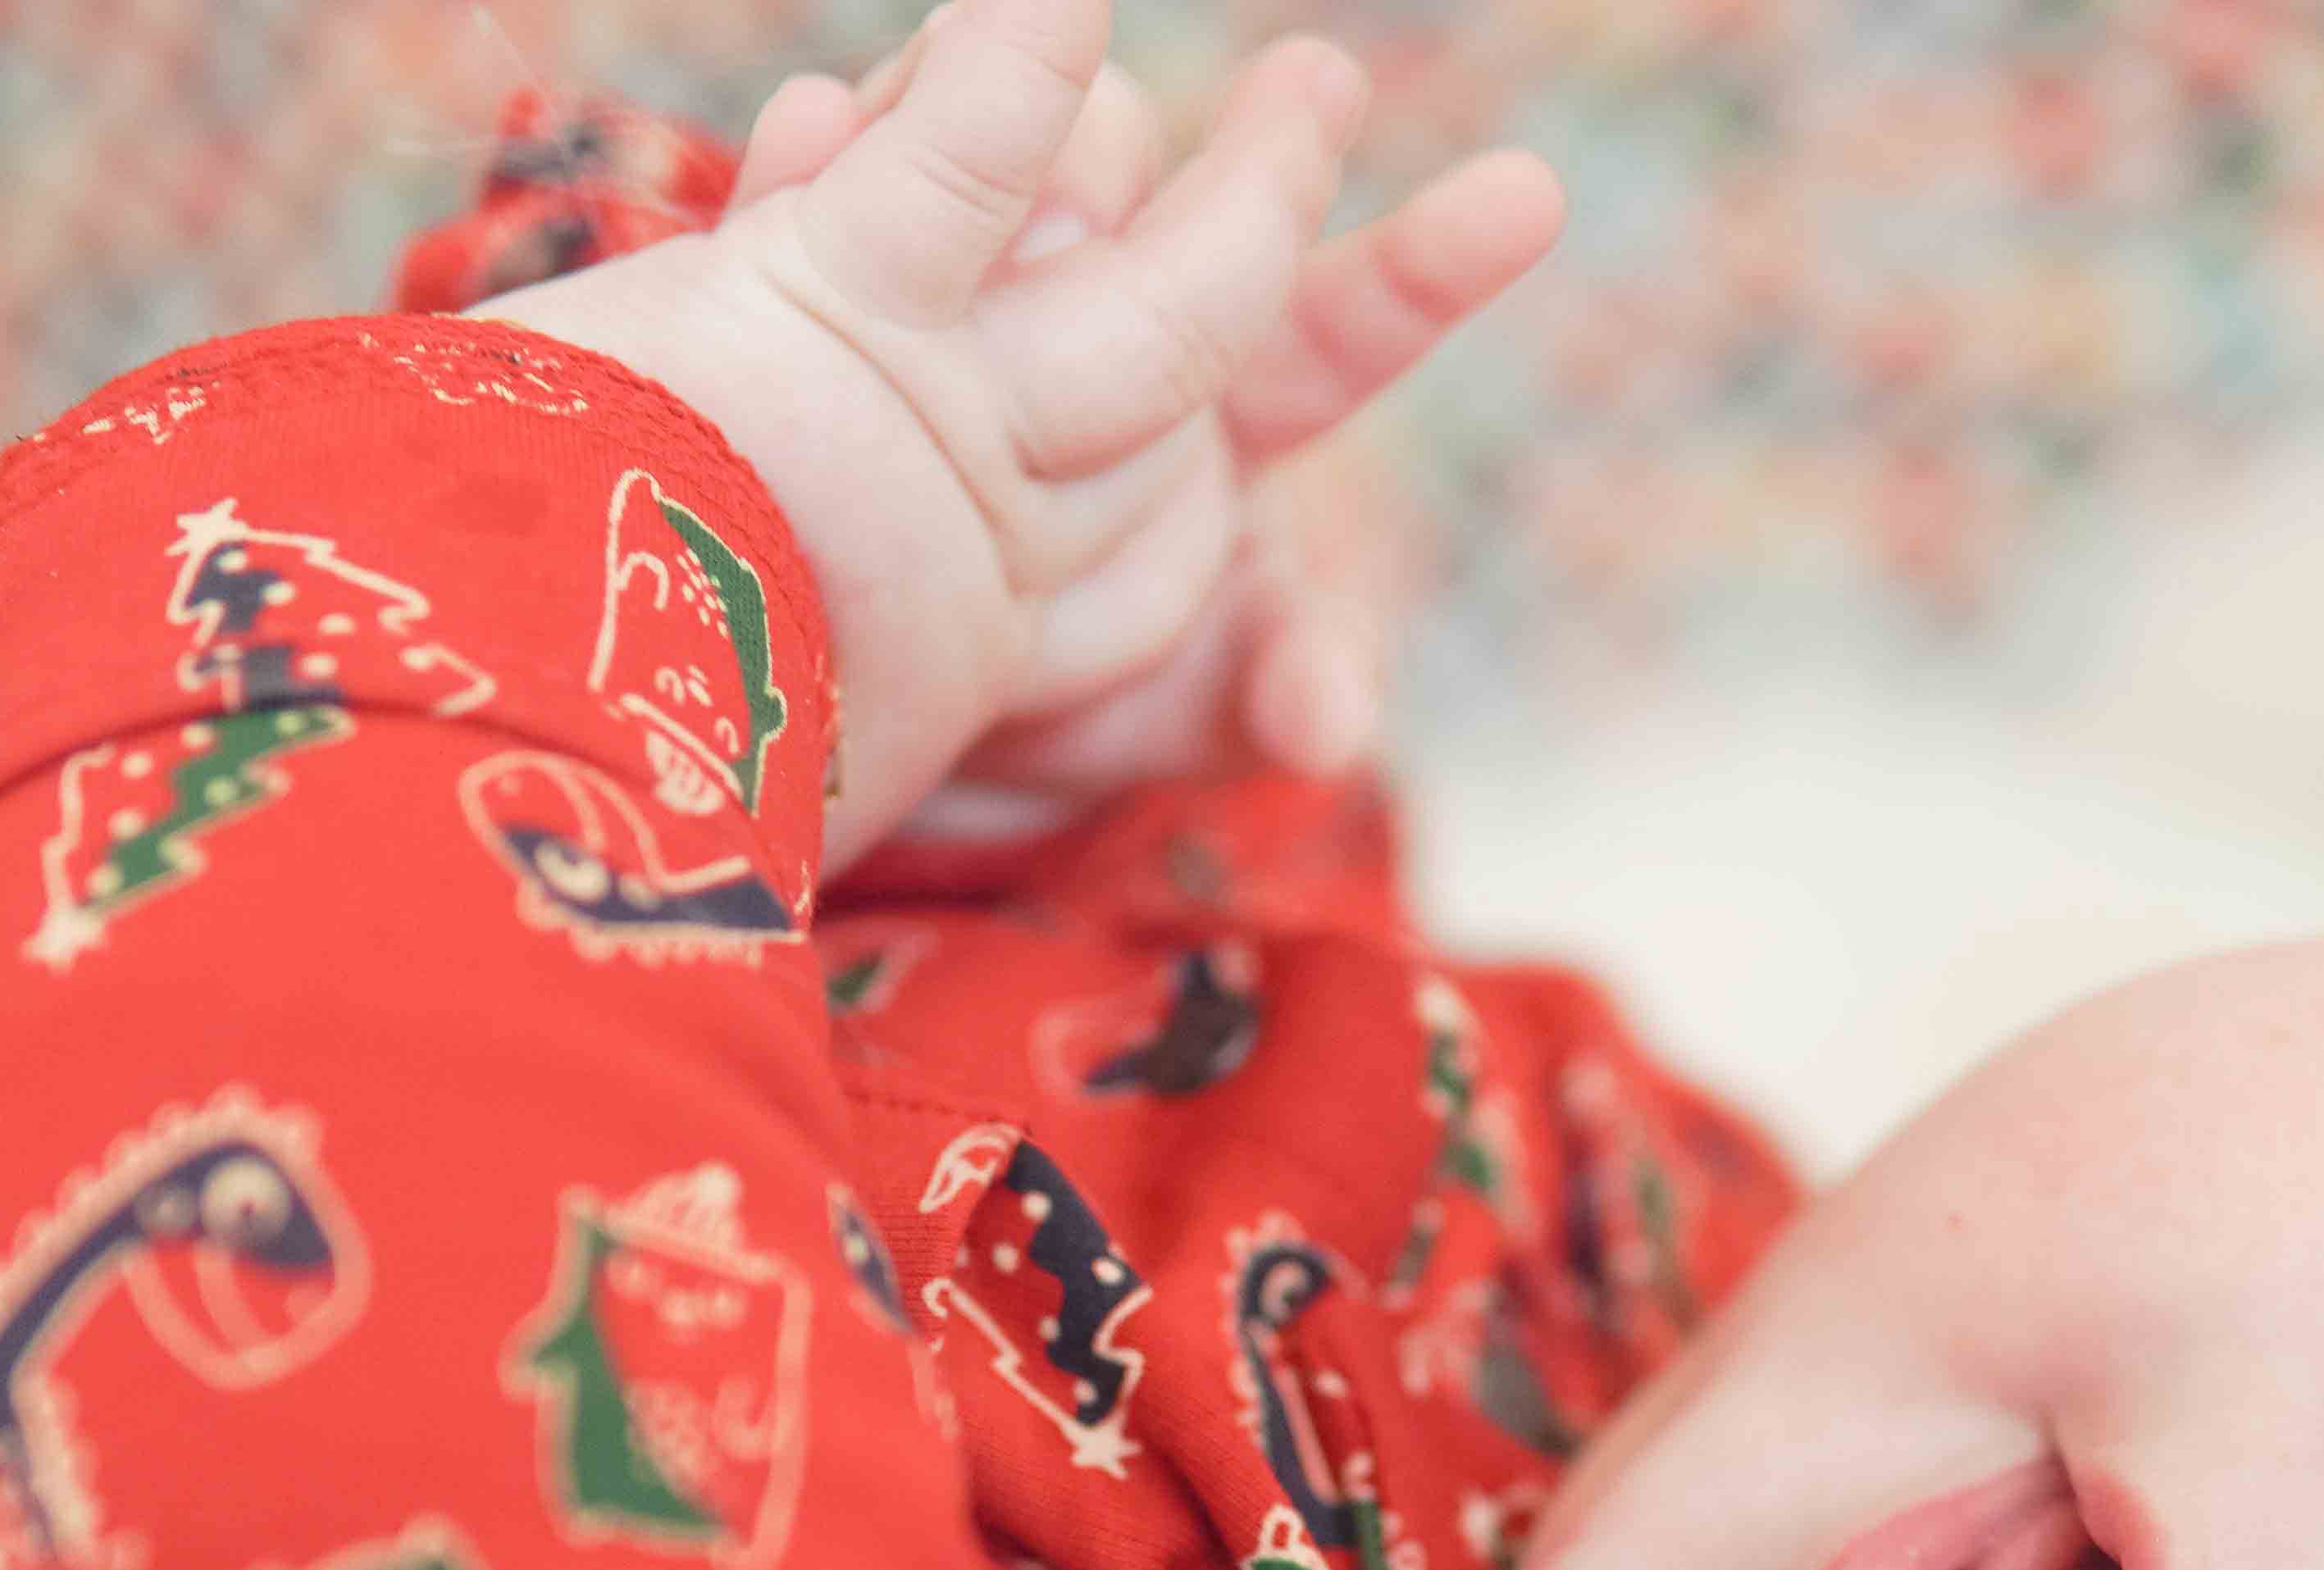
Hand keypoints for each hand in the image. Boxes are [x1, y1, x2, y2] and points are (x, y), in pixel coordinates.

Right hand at [476, 0, 1562, 871]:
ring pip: (1029, 160)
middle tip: (1309, 90)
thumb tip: (1332, 725)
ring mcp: (972, 282)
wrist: (856, 679)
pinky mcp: (824, 274)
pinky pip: (833, 174)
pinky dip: (817, 155)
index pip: (1343, 323)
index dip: (1431, 265)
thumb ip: (1263, 696)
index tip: (1527, 197)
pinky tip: (796, 148)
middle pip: (1174, 203)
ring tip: (1000, 183)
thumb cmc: (1057, 695)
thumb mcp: (1166, 711)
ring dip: (1028, 152)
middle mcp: (1115, 316)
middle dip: (1229, 161)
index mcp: (1229, 415)